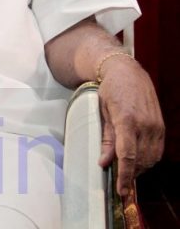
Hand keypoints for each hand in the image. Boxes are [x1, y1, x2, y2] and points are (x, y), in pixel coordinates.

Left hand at [97, 55, 163, 195]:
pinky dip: (148, 159)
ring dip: (139, 168)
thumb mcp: (102, 112)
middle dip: (130, 174)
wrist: (128, 72)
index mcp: (126, 120)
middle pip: (140, 160)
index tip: (120, 190)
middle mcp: (145, 125)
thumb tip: (104, 162)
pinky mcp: (161, 127)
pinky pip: (157, 150)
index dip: (124, 175)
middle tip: (119, 180)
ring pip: (151, 158)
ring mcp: (156, 126)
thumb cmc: (110, 90)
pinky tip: (137, 160)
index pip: (127, 155)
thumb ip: (105, 139)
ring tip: (127, 170)